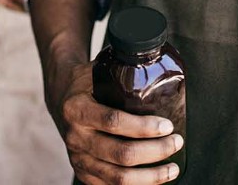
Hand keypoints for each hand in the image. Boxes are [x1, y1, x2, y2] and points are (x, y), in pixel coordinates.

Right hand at [53, 61, 181, 184]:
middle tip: (176, 142)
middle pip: (120, 154)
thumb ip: (123, 70)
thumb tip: (158, 64)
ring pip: (118, 178)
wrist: (61, 96)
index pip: (114, 121)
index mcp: (77, 109)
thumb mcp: (99, 69)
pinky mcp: (83, 172)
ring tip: (173, 168)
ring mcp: (77, 158)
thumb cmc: (87, 82)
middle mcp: (75, 137)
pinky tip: (154, 178)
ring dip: (151, 176)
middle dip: (155, 152)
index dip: (144, 127)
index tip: (167, 125)